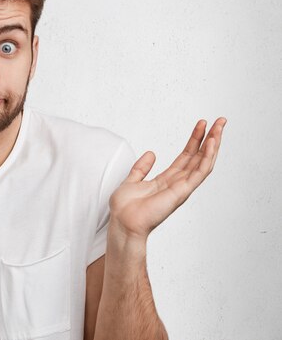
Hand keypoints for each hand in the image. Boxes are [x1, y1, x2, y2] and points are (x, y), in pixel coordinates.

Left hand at [109, 117, 226, 240]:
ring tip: (220, 127)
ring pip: (203, 162)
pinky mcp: (182, 192)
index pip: (186, 156)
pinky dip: (207, 158)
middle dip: (210, 138)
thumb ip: (141, 168)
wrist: (123, 222)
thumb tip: (151, 154)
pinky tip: (211, 144)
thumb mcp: (132, 180)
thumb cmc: (125, 209)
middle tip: (220, 121)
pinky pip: (199, 173)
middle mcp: (177, 183)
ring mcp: (181, 188)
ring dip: (213, 144)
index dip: (194, 140)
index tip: (202, 124)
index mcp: (166, 180)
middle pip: (198, 157)